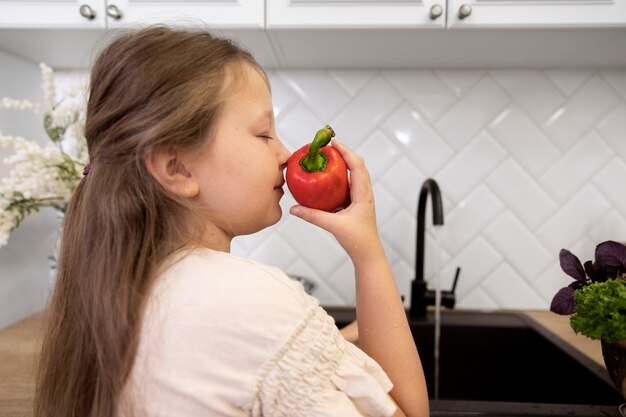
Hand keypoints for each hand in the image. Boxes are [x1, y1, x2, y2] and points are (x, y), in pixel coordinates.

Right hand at [289, 140, 382, 260]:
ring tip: (328, 158)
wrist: (367, 253)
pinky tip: (328, 179)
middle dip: (344, 153)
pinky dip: (341, 176)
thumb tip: (294, 209)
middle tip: (328, 147)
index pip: (357, 166)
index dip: (346, 152)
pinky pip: (350, 184)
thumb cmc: (358, 240)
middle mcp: (365, 192)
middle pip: (357, 165)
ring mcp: (362, 197)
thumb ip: (312, 216)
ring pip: (355, 174)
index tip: (333, 143)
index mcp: (363, 194)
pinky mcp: (357, 203)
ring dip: (344, 163)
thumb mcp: (333, 226)